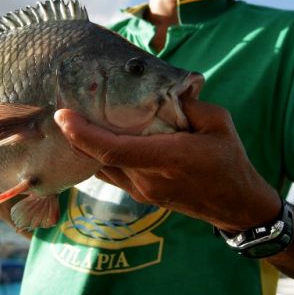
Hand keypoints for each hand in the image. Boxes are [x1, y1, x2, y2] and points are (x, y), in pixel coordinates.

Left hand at [53, 96, 280, 232]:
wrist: (235, 205)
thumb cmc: (229, 159)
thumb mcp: (219, 122)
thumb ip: (189, 104)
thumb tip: (162, 89)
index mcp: (167, 158)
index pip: (114, 149)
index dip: (83, 134)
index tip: (62, 116)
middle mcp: (147, 178)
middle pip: (99, 158)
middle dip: (73, 135)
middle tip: (58, 109)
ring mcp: (142, 190)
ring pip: (100, 167)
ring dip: (82, 147)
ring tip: (69, 120)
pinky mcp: (140, 194)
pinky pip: (110, 173)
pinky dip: (96, 156)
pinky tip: (89, 138)